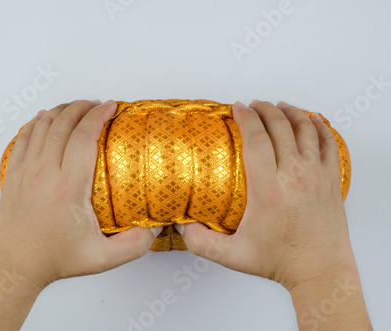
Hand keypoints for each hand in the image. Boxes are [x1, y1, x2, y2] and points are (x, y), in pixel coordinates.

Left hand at [0, 100, 161, 287]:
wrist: (16, 265)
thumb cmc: (55, 259)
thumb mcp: (101, 258)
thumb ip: (133, 245)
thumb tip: (154, 228)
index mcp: (68, 186)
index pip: (84, 136)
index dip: (99, 115)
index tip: (111, 106)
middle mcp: (44, 172)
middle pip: (63, 123)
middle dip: (82, 106)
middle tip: (96, 104)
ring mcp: (25, 171)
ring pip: (42, 126)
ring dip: (60, 111)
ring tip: (75, 107)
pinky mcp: (12, 175)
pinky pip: (22, 137)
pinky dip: (35, 123)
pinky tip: (43, 118)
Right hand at [176, 100, 354, 290]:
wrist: (320, 271)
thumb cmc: (280, 262)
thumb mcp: (233, 256)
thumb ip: (201, 242)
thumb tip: (183, 225)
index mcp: (269, 189)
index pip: (256, 139)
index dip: (246, 118)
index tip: (237, 108)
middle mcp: (295, 176)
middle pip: (280, 127)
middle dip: (264, 109)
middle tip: (253, 105)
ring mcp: (317, 176)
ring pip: (306, 129)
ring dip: (291, 112)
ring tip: (279, 106)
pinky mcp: (332, 180)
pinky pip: (329, 143)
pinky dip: (321, 126)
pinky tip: (313, 120)